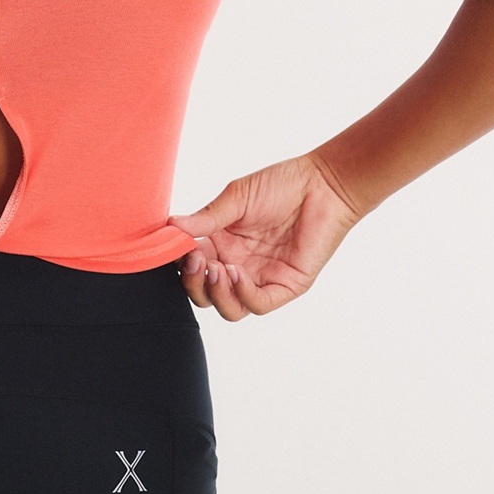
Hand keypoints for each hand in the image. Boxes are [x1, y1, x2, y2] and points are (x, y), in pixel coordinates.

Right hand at [167, 153, 362, 319]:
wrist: (322, 185)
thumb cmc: (281, 185)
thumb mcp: (236, 198)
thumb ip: (206, 217)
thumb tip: (171, 227)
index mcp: (221, 243)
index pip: (190, 265)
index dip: (178, 262)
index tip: (172, 247)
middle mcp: (237, 264)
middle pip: (205, 293)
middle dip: (193, 282)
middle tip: (195, 260)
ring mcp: (260, 278)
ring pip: (228, 308)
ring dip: (216, 294)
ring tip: (216, 268)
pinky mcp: (285, 286)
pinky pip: (258, 304)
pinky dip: (242, 294)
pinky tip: (236, 273)